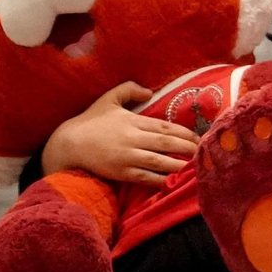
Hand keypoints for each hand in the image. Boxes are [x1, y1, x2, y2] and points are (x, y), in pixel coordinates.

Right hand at [43, 82, 197, 185]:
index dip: (185, 133)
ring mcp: (128, 156)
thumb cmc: (89, 122)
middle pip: (167, 143)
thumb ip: (128, 89)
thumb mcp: (108, 100)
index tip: (199, 138)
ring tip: (196, 168)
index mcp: (133, 120)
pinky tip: (175, 182)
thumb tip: (149, 90)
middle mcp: (133, 138)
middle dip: (188, 148)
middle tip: (204, 152)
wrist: (67, 145)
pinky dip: (162, 180)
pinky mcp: (122, 172)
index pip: (165, 127)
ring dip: (180, 165)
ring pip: (160, 161)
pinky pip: (147, 177)